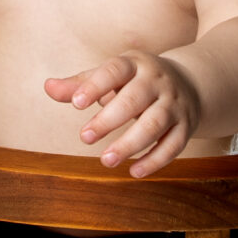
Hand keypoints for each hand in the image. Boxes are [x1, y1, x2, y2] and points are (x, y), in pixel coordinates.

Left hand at [45, 51, 201, 177]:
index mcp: (134, 64)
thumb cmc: (135, 81)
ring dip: (130, 144)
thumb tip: (47, 87)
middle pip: (135, 99)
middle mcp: (157, 81)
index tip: (75, 104)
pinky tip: (134, 172)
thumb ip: (80, 84)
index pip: (115, 70)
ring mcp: (174, 104)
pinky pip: (173, 144)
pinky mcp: (186, 126)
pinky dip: (155, 160)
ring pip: (155, 123)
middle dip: (109, 119)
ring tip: (105, 160)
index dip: (95, 86)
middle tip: (84, 137)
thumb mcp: (111, 76)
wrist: (189, 83)